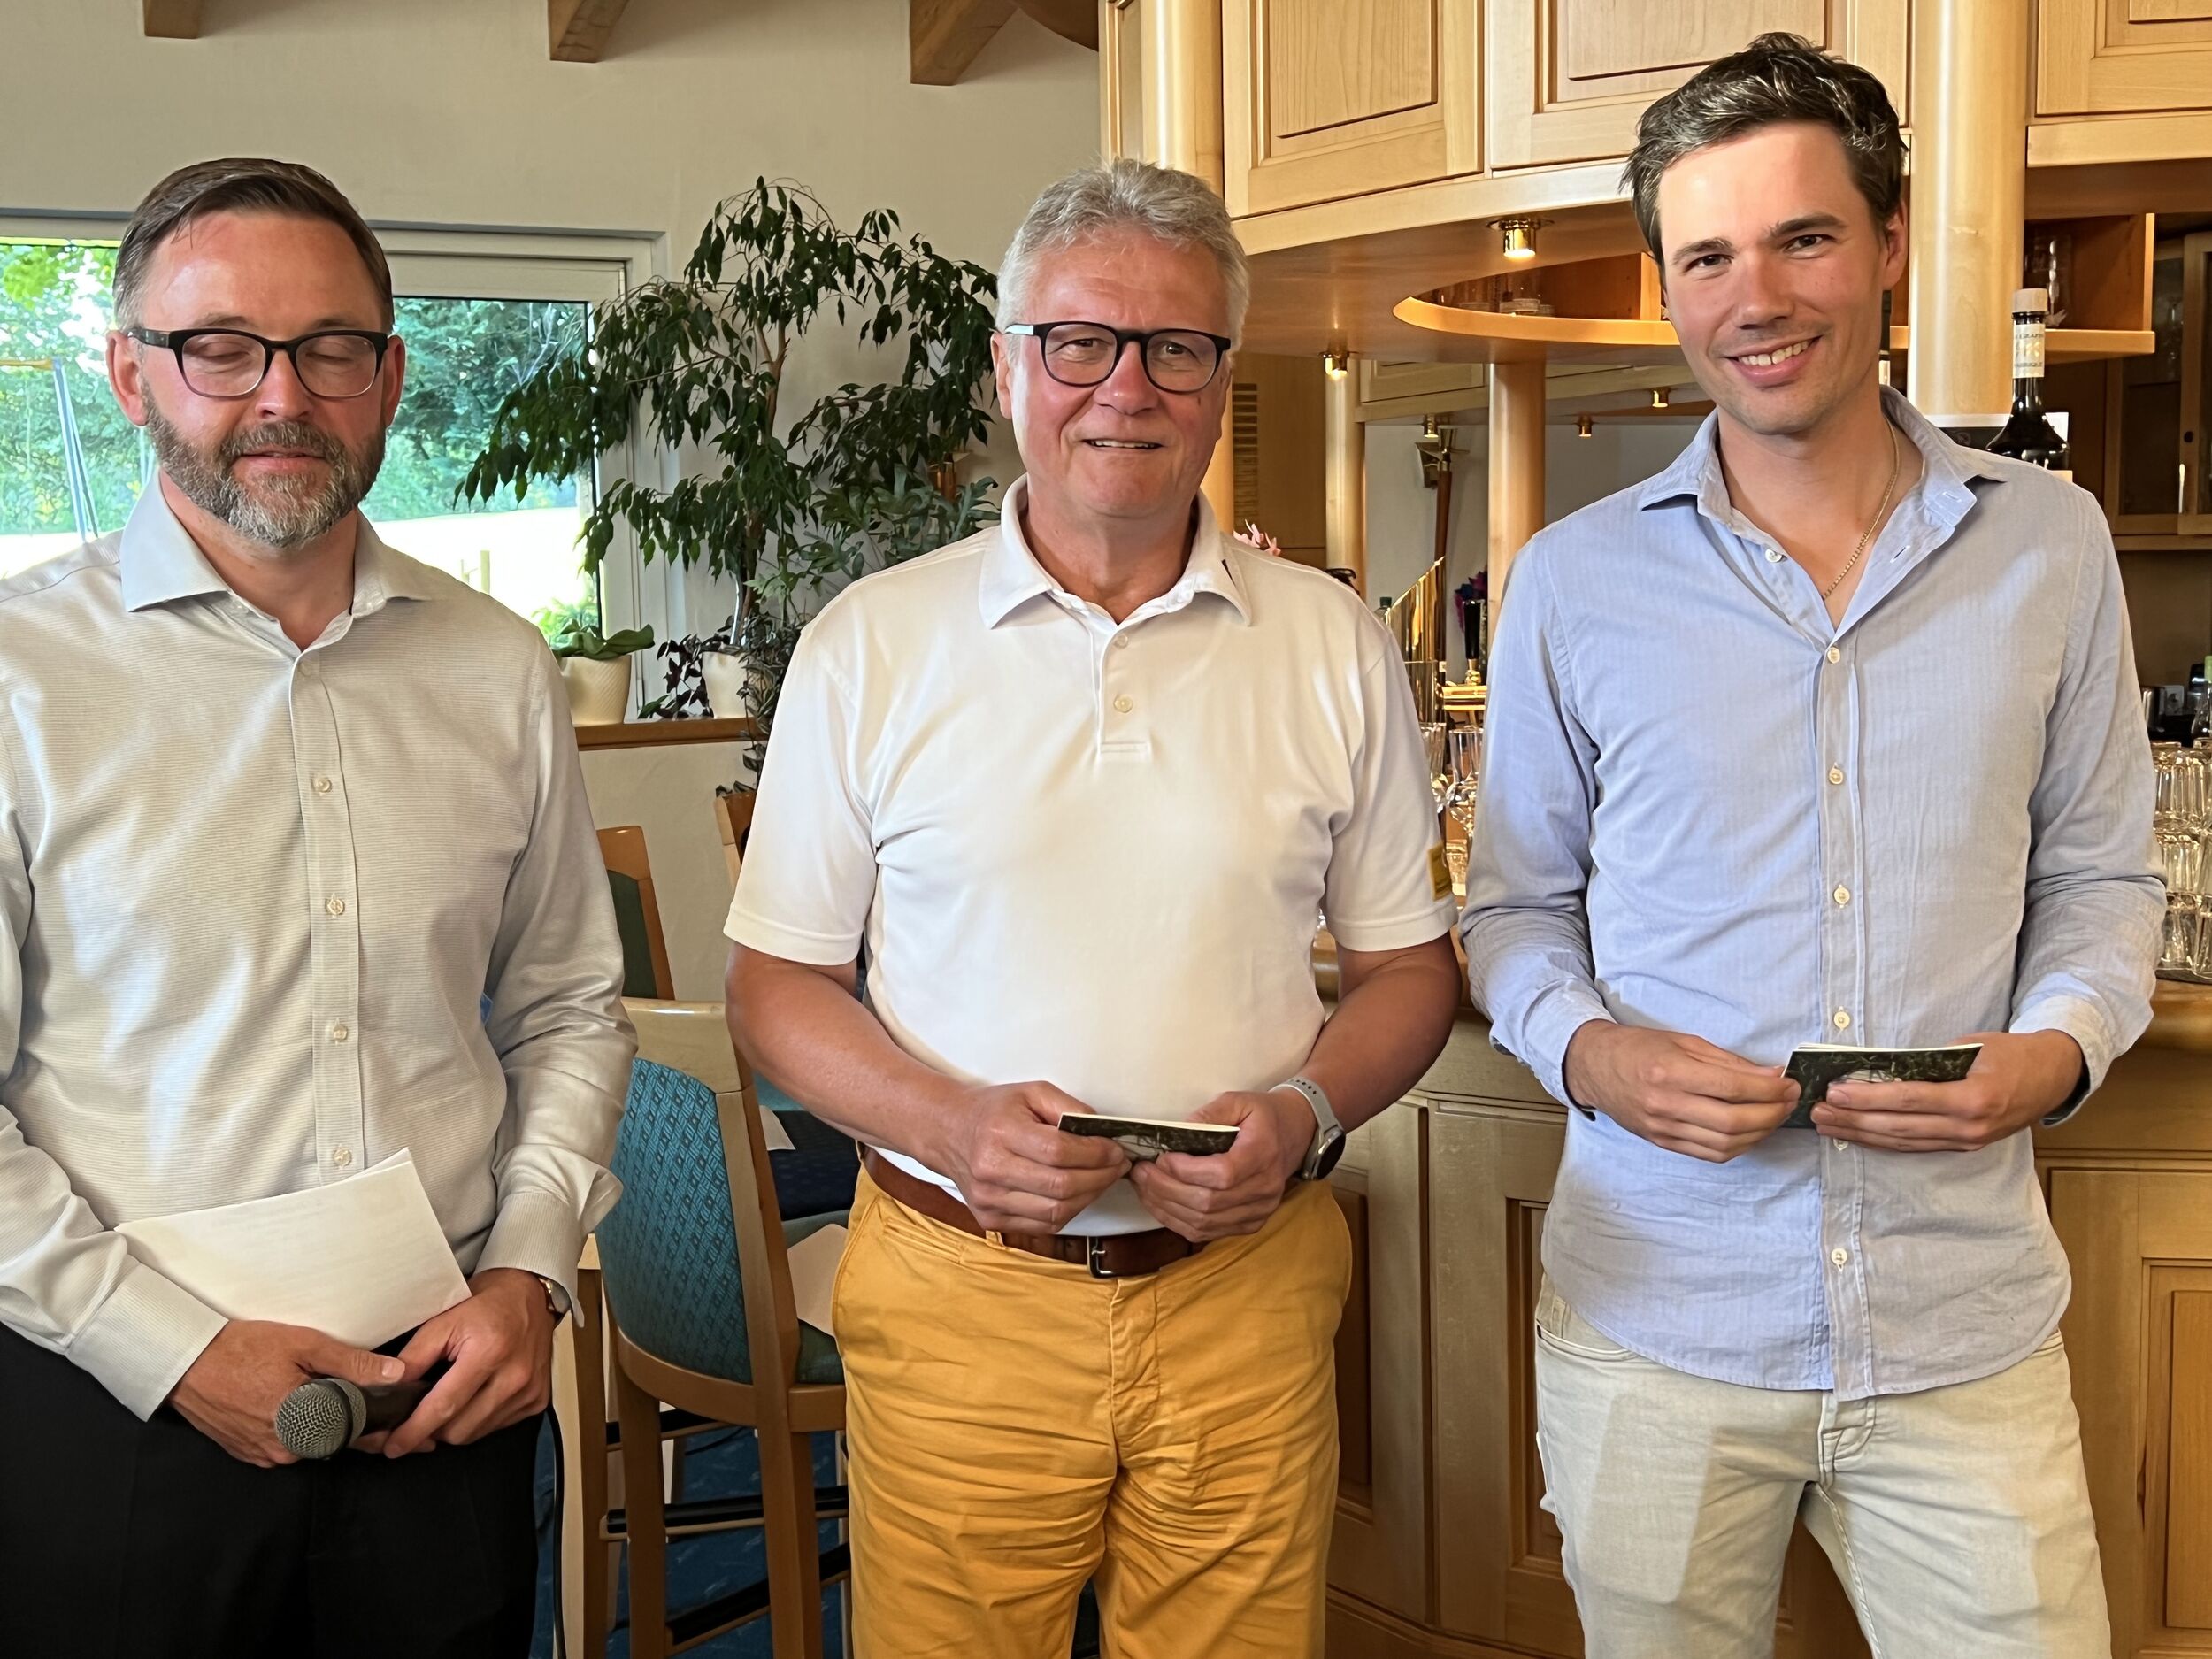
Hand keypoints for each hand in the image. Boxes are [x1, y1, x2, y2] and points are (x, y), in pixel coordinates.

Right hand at [169, 1319, 405, 1466]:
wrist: (186, 1362)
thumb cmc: (241, 1349)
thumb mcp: (304, 1344)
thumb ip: (353, 1362)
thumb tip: (394, 1373)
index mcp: (306, 1424)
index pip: (360, 1433)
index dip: (386, 1429)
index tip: (410, 1431)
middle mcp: (287, 1448)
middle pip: (335, 1439)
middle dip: (355, 1425)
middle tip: (369, 1406)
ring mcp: (266, 1454)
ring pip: (310, 1442)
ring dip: (322, 1424)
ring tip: (317, 1396)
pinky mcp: (249, 1453)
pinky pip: (285, 1444)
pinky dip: (295, 1428)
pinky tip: (291, 1405)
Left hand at [378, 1268, 555, 1456]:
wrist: (531, 1294)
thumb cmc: (488, 1303)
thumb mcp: (444, 1319)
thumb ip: (415, 1356)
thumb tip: (390, 1388)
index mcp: (489, 1351)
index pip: (444, 1405)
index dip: (414, 1430)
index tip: (394, 1446)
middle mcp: (514, 1375)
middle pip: (459, 1430)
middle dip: (433, 1428)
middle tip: (423, 1412)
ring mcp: (529, 1391)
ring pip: (476, 1433)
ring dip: (457, 1425)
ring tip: (452, 1399)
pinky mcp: (538, 1399)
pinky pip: (497, 1427)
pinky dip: (480, 1419)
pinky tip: (477, 1397)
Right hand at [934, 1081, 1130, 1234]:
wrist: (950, 1132)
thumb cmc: (994, 1111)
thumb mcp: (1032, 1092)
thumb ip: (1069, 1108)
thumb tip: (1104, 1133)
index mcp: (1001, 1132)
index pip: (1060, 1152)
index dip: (1096, 1154)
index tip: (1116, 1149)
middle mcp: (991, 1170)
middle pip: (1061, 1186)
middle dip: (1100, 1177)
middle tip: (1117, 1166)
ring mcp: (989, 1200)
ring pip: (1056, 1212)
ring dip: (1089, 1197)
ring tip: (1102, 1179)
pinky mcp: (990, 1219)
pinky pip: (1043, 1225)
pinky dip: (1068, 1211)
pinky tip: (1077, 1194)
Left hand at [1129, 1089, 1312, 1242]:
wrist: (1296, 1134)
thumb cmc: (1263, 1116)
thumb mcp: (1238, 1100)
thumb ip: (1208, 1114)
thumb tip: (1175, 1132)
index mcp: (1262, 1155)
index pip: (1221, 1174)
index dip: (1186, 1171)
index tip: (1161, 1157)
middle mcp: (1264, 1189)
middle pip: (1207, 1203)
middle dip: (1166, 1189)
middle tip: (1140, 1172)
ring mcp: (1258, 1211)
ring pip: (1204, 1222)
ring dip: (1166, 1207)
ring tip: (1143, 1187)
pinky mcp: (1249, 1224)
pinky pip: (1207, 1232)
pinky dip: (1177, 1221)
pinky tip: (1159, 1204)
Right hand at [1563, 1021, 1798, 1162]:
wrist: (1595, 1067)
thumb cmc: (1638, 1048)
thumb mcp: (1683, 1041)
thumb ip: (1728, 1061)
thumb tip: (1770, 1076)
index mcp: (1670, 1072)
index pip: (1733, 1088)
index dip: (1769, 1090)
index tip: (1789, 1084)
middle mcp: (1666, 1105)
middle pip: (1734, 1121)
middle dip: (1772, 1113)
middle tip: (1789, 1101)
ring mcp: (1663, 1128)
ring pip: (1726, 1144)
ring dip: (1760, 1133)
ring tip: (1774, 1116)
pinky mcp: (1663, 1142)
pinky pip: (1710, 1154)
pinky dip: (1738, 1147)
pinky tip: (1750, 1132)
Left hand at [1814, 1030, 2082, 1151]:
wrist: (2054, 1076)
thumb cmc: (2011, 1052)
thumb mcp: (1973, 1046)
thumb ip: (1930, 1060)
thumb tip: (1880, 1068)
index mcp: (1973, 1098)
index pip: (1908, 1100)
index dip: (1867, 1098)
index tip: (1834, 1092)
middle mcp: (1969, 1127)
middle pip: (1899, 1127)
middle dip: (1853, 1120)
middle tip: (1817, 1112)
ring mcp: (1967, 1141)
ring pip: (1903, 1142)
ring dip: (1861, 1135)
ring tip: (1827, 1125)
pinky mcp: (1964, 1147)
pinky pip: (1916, 1146)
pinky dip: (1884, 1142)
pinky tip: (1859, 1135)